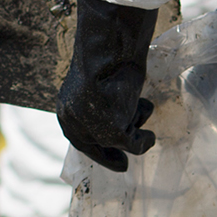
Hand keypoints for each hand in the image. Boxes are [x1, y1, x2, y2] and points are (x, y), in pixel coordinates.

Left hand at [55, 0, 158, 171]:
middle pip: (92, 147)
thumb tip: (113, 120)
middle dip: (109, 157)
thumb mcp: (95, 84)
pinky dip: (145, 140)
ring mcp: (92, 130)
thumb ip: (96, 105)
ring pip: (118, 142)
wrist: (109, 49)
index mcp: (66, 108)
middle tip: (123, 166)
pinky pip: (134, 145)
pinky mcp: (112, 133)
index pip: (78, 136)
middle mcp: (74, 122)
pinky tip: (150, 134)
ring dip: (134, 124)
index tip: (108, 155)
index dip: (94, 147)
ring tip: (139, 104)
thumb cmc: (106, 57)